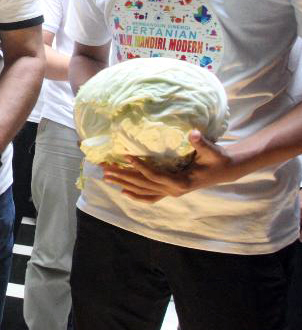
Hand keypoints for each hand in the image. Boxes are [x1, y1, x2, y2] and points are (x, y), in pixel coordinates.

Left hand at [101, 130, 240, 202]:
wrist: (225, 171)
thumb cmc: (217, 159)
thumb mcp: (211, 150)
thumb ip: (201, 142)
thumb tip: (194, 133)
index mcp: (181, 182)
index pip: (155, 175)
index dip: (140, 166)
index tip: (125, 156)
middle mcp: (173, 191)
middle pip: (143, 184)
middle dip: (122, 176)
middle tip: (103, 168)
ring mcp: (171, 193)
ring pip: (143, 190)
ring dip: (124, 183)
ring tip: (106, 177)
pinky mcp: (170, 191)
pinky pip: (150, 196)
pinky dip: (136, 195)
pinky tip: (123, 192)